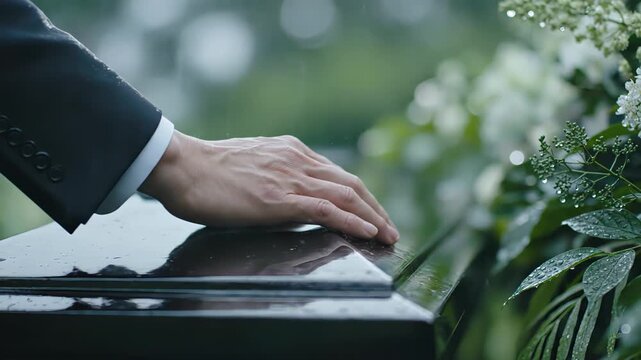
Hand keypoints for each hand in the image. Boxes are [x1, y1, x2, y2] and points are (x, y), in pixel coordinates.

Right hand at [139, 131, 399, 243]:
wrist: (183, 167)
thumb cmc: (207, 172)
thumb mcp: (252, 168)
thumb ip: (276, 179)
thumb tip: (290, 200)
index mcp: (292, 152)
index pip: (338, 175)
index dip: (361, 196)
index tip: (373, 213)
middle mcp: (298, 160)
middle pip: (351, 184)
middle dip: (376, 209)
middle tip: (390, 229)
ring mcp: (291, 178)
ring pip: (346, 195)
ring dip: (373, 217)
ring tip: (388, 236)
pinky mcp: (281, 197)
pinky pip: (327, 209)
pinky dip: (352, 221)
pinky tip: (367, 233)